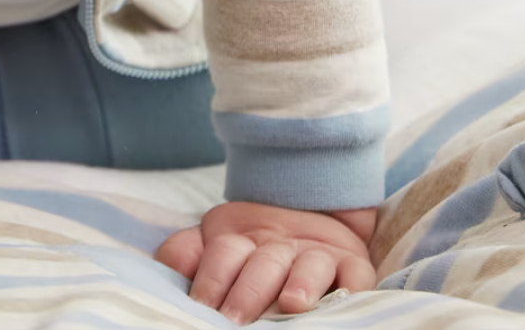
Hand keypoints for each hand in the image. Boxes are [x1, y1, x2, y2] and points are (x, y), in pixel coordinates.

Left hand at [153, 202, 378, 322]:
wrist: (315, 207)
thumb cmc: (255, 246)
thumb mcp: (217, 242)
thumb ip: (187, 251)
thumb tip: (169, 264)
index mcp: (242, 240)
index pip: (224, 253)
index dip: (211, 279)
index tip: (200, 306)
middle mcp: (279, 247)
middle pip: (262, 264)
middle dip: (247, 292)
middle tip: (233, 319)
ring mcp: (317, 255)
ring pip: (310, 267)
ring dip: (301, 285)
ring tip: (291, 305)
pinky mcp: (352, 264)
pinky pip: (355, 275)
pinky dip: (352, 287)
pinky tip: (344, 301)